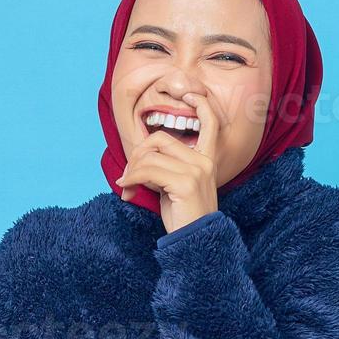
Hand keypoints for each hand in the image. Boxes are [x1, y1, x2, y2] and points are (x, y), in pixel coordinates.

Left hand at [117, 91, 220, 234]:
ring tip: (129, 188)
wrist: (195, 244)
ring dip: (132, 171)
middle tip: (129, 176)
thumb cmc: (183, 216)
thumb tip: (138, 160)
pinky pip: (147, 171)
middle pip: (160, 139)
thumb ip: (165, 166)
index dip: (201, 104)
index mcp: (207, 159)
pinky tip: (128, 191)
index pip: (210, 122)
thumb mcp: (175, 186)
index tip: (189, 94)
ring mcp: (197, 171)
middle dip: (138, 155)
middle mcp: (205, 161)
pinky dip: (131, 179)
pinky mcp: (185, 183)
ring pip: (151, 155)